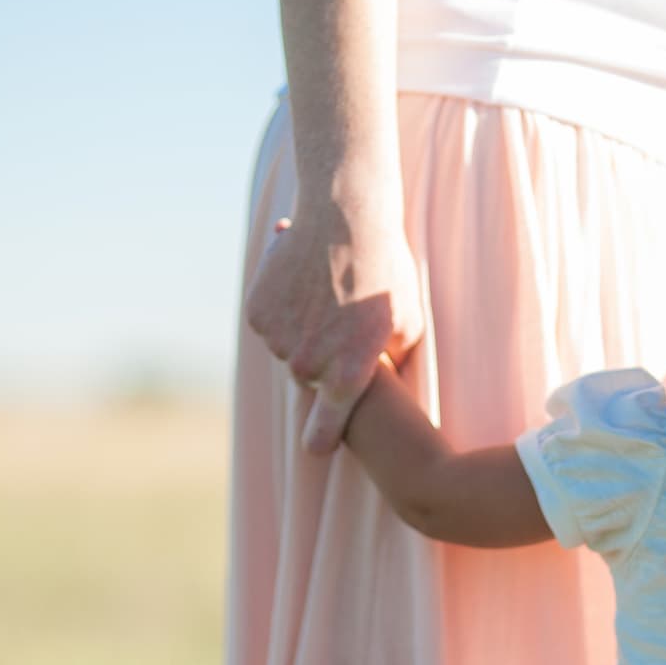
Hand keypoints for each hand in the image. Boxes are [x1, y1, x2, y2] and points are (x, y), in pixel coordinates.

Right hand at [244, 194, 423, 454]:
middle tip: (342, 324)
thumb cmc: (387, 272)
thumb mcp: (407, 323)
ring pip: (288, 349)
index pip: (326, 429)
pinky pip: (270, 323)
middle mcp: (308, 365)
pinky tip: (303, 281)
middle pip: (310, 379)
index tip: (317, 446)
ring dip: (303, 332)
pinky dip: (282, 307)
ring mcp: (278, 339)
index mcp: (348, 375)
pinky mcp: (258, 313)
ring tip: (327, 296)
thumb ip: (390, 363)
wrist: (345, 218)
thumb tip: (385, 385)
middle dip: (324, 360)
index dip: (322, 437)